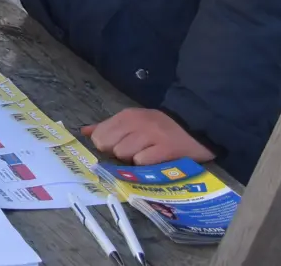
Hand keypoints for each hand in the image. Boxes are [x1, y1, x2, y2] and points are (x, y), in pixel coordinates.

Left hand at [83, 108, 214, 167]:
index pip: (99, 136)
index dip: (106, 146)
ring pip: (124, 154)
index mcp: (126, 116)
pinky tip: (157, 159)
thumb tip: (84, 132)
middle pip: (109, 146)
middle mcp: (136, 123)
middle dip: (119, 154)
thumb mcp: (133, 121)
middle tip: (135, 152)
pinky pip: (143, 161)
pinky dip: (147, 165)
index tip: (118, 147)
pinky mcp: (165, 149)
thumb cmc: (160, 127)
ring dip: (134, 160)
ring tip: (148, 154)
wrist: (196, 127)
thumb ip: (107, 127)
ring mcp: (151, 135)